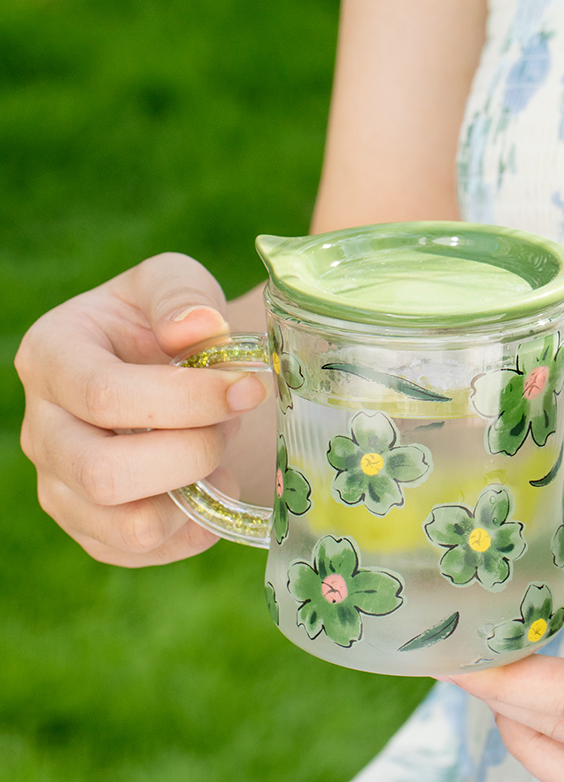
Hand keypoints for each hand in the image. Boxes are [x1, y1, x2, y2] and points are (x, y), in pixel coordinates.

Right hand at [15, 253, 266, 566]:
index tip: (250, 389)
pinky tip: (210, 483)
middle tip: (229, 425)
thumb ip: (181, 295)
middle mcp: (44, 429)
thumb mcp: (173, 282)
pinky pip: (145, 551)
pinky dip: (196, 526)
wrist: (161, 370)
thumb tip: (199, 328)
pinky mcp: (92, 529)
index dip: (187, 400)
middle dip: (192, 453)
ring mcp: (61, 487)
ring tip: (217, 454)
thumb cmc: (163, 324)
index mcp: (53, 357)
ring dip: (195, 493)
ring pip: (128, 526)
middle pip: (106, 473)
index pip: (105, 395)